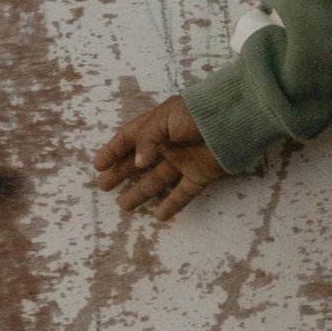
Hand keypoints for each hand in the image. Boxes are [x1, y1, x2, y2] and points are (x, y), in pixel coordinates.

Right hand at [90, 96, 226, 222]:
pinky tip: (159, 216)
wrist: (235, 120)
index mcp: (158, 125)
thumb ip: (147, 140)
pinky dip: (172, 205)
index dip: (113, 151)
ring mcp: (185, 160)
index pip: (129, 138)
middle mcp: (168, 144)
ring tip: (124, 206)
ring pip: (158, 179)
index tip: (97, 166)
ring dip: (141, 192)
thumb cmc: (196, 114)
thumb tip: (137, 163)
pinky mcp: (201, 175)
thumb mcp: (165, 119)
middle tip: (103, 187)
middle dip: (121, 173)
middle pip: (140, 161)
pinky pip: (184, 193)